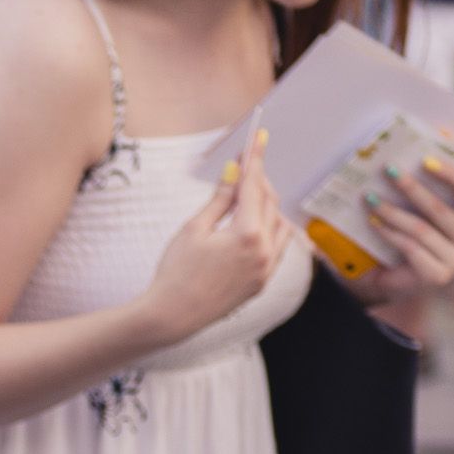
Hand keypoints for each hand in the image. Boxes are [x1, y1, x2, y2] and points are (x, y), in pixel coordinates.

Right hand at [139, 145, 291, 341]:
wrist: (173, 315)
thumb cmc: (177, 271)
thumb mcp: (195, 228)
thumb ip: (220, 199)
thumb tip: (235, 171)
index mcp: (247, 235)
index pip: (255, 186)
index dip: (256, 158)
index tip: (259, 137)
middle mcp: (264, 252)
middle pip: (270, 203)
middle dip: (258, 180)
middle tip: (244, 163)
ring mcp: (267, 270)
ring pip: (280, 225)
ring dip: (268, 205)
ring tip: (246, 195)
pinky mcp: (262, 282)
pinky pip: (279, 247)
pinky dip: (272, 229)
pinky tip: (256, 223)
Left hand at [354, 154, 453, 315]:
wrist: (394, 276)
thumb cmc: (410, 231)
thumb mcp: (419, 203)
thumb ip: (430, 175)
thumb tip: (435, 135)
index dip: (452, 173)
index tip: (424, 160)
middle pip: (440, 208)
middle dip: (410, 187)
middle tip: (386, 169)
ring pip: (420, 228)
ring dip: (391, 211)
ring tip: (369, 198)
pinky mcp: (439, 276)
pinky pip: (411, 248)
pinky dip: (389, 232)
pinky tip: (374, 221)